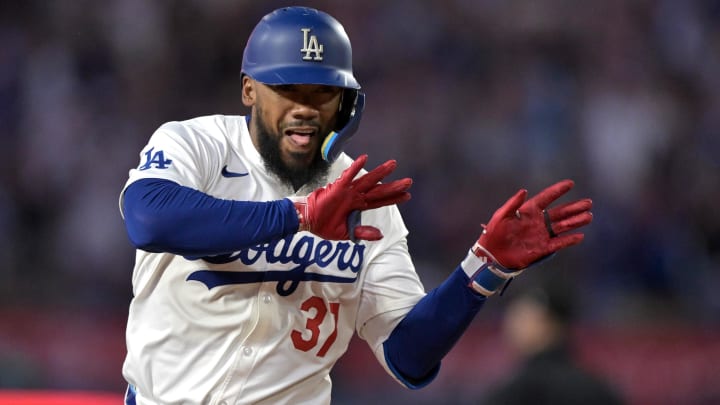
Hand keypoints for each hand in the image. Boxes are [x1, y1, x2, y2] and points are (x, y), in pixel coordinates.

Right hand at [293, 154, 411, 240]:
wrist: (307, 222)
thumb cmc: (324, 226)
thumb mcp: (347, 233)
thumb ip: (363, 233)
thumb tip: (381, 235)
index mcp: (358, 206)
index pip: (380, 201)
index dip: (393, 198)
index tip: (407, 196)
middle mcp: (356, 196)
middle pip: (379, 190)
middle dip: (394, 186)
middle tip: (409, 181)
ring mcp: (348, 191)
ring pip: (367, 180)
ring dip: (380, 173)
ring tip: (393, 165)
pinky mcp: (337, 188)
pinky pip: (348, 176)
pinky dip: (355, 168)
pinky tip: (364, 158)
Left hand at [478, 179, 592, 268]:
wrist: (492, 255)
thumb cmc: (493, 233)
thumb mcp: (501, 216)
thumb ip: (513, 203)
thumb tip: (525, 190)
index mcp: (528, 211)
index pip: (546, 198)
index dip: (558, 191)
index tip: (570, 183)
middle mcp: (537, 222)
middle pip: (559, 213)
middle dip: (574, 207)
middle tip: (589, 202)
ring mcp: (540, 235)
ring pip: (562, 226)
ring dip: (575, 221)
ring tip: (589, 216)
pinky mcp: (542, 248)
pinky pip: (558, 243)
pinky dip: (569, 240)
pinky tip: (580, 236)